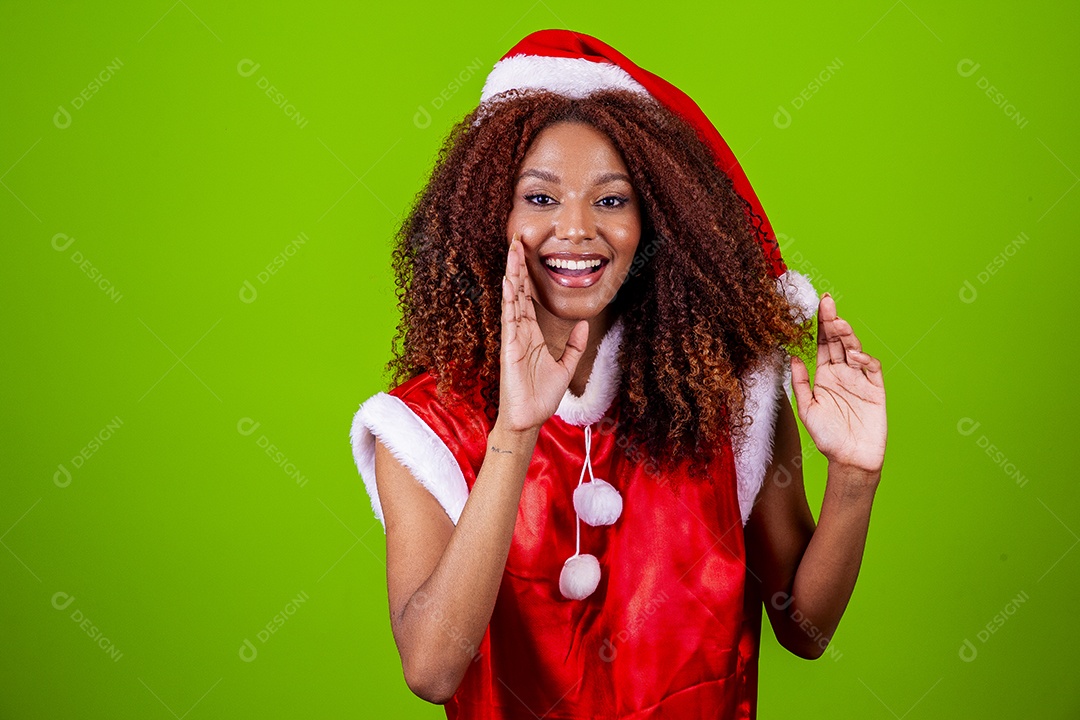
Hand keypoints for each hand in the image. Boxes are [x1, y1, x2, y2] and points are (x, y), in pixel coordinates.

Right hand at [497, 235, 588, 433]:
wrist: (530, 420)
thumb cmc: (541, 397)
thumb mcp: (566, 367)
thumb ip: (575, 346)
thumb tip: (584, 325)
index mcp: (531, 333)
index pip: (527, 297)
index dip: (526, 275)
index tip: (526, 252)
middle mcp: (520, 331)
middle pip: (518, 291)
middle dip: (517, 266)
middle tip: (516, 239)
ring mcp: (513, 338)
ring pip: (512, 299)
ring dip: (512, 275)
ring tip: (512, 251)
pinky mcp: (510, 348)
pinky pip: (509, 319)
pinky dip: (509, 300)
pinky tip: (509, 282)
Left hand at [790, 294, 886, 473]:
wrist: (850, 460)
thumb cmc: (827, 437)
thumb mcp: (806, 408)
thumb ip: (799, 383)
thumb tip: (792, 356)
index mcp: (824, 375)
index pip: (822, 344)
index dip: (820, 325)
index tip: (816, 305)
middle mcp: (842, 373)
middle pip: (838, 341)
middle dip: (832, 321)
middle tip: (827, 303)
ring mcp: (859, 380)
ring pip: (855, 349)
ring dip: (847, 335)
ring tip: (838, 324)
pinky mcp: (875, 390)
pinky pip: (871, 369)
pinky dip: (864, 359)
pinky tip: (853, 355)